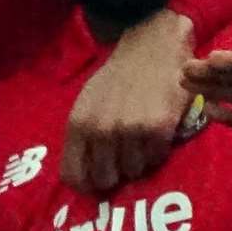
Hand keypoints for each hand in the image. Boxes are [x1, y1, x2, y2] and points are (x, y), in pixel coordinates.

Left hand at [62, 10, 194, 194]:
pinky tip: (158, 131)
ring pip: (134, 171)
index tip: (97, 181)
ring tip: (142, 137)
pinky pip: (156, 158)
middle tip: (124, 156)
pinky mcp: (158, 129)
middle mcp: (102, 130)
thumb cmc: (119, 76)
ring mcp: (130, 131)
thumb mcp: (88, 102)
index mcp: (79, 124)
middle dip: (115, 172)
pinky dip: (158, 150)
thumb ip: (84, 136)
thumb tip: (85, 175)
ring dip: (139, 159)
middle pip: (106, 178)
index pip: (73, 176)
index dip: (86, 184)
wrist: (153, 45)